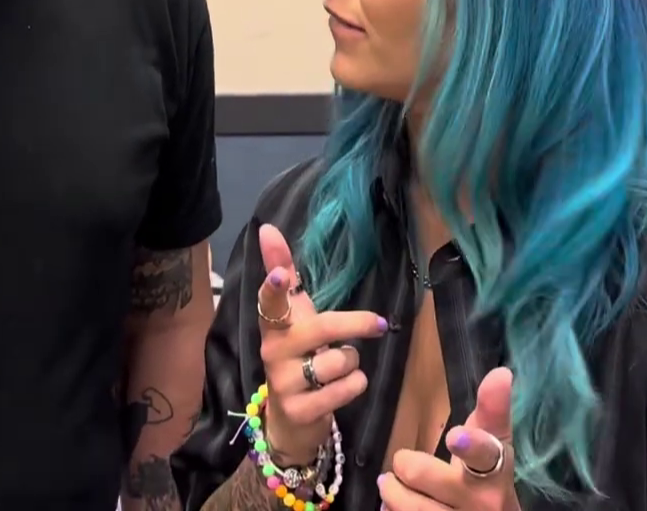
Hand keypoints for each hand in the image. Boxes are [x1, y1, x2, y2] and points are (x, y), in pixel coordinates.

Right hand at [253, 223, 386, 463]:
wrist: (291, 418)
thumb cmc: (298, 356)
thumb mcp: (295, 316)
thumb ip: (286, 274)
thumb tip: (267, 227)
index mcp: (273, 325)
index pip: (270, 301)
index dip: (275, 286)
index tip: (281, 273)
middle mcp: (273, 351)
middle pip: (322, 327)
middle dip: (356, 324)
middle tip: (379, 323)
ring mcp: (284, 383)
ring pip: (340, 360)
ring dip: (352, 363)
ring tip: (340, 368)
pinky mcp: (300, 411)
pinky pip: (346, 388)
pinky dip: (355, 385)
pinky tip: (342, 388)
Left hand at [381, 367, 517, 510]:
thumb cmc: (489, 484)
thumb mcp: (494, 451)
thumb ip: (491, 413)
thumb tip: (501, 372)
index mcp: (495, 472)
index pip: (485, 455)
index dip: (470, 446)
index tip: (456, 436)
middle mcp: (482, 503)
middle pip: (421, 473)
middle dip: (405, 463)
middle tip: (405, 463)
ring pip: (404, 503)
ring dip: (391, 491)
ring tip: (392, 486)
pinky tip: (394, 509)